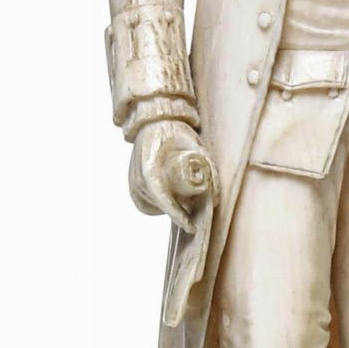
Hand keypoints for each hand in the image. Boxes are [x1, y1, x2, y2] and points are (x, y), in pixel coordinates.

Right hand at [130, 117, 213, 231]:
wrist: (156, 120)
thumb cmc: (176, 131)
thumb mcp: (197, 147)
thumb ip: (208, 169)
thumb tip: (216, 199)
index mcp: (149, 166)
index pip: (162, 197)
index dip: (176, 215)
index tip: (191, 227)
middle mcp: (137, 176)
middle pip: (158, 205)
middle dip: (177, 212)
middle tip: (194, 210)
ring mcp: (132, 180)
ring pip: (151, 207)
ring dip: (166, 209)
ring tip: (183, 200)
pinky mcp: (132, 183)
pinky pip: (143, 204)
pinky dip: (157, 206)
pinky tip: (169, 201)